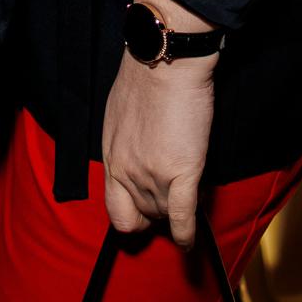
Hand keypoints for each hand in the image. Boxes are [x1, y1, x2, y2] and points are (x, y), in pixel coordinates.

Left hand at [101, 0, 218, 247]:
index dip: (132, 217)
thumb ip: (126, 142)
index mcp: (111, 156)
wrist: (165, 59)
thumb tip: (139, 154)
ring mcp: (151, 176)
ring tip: (188, 198)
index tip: (145, 215)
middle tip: (171, 204)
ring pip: (164, 216)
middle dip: (155, 217)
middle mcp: (126, 172)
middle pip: (139, 218)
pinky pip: (182, 218)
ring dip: (175, 214)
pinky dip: (186, 235)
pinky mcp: (180, 174)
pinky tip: (190, 242)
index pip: (114, 209)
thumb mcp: (119, 114)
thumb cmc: (146, 76)